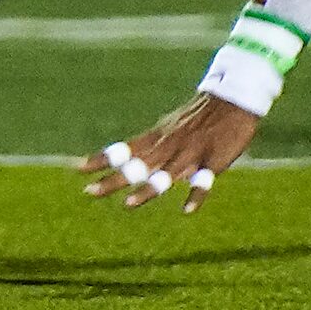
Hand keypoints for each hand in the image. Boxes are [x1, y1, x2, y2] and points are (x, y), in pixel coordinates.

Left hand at [81, 91, 260, 213]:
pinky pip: (203, 180)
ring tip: (128, 204)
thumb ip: (149, 146)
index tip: (78, 169)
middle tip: (89, 192)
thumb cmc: (198, 117)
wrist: (233, 100)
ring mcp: (189, 153)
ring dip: (147, 190)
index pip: (123, 149)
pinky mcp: (212, 160)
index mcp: (157, 138)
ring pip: (165, 174)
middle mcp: (168, 146)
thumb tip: (125, 159)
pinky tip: (187, 209)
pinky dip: (195, 195)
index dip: (100, 160)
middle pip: (136, 166)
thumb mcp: (169, 128)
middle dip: (113, 180)